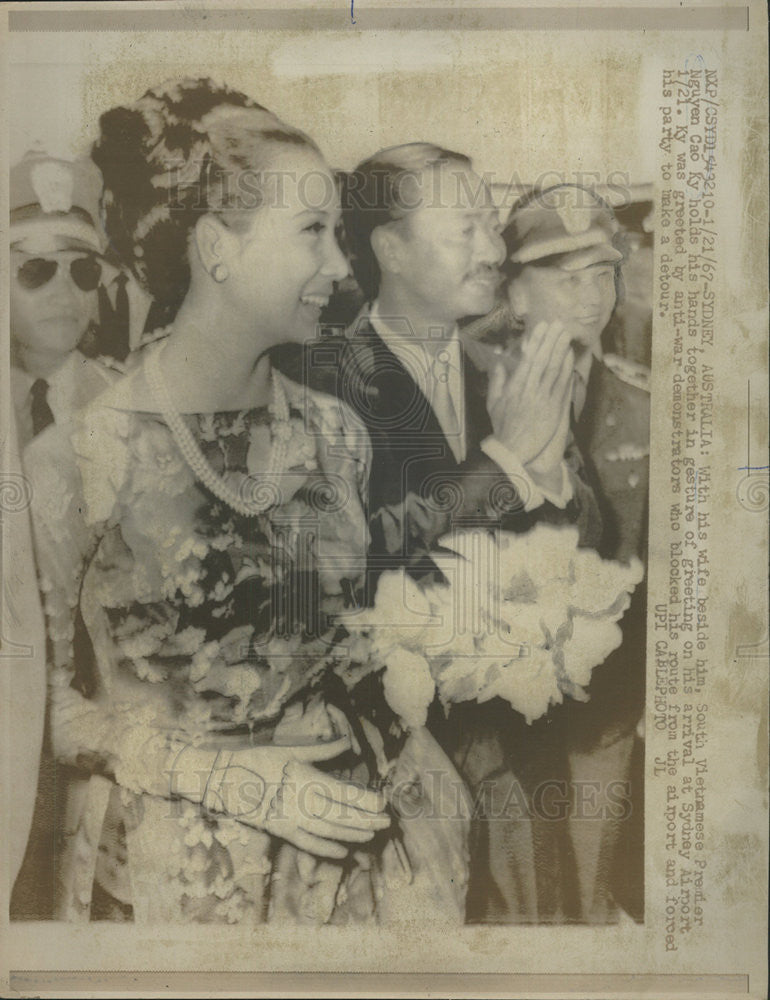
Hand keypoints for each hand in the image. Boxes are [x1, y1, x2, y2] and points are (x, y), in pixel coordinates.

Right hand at [197, 737, 390, 859]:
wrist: (224, 779)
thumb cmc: (259, 759)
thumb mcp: (291, 750)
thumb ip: (323, 750)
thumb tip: (348, 742)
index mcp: (306, 779)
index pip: (343, 792)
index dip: (365, 799)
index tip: (383, 801)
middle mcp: (302, 803)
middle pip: (341, 814)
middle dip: (366, 819)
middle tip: (387, 821)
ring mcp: (291, 820)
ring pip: (328, 831)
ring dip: (352, 834)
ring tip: (371, 834)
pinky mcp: (280, 831)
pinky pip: (307, 843)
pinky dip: (326, 848)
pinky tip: (343, 851)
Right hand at [486, 321, 573, 467]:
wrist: (513, 450)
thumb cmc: (502, 427)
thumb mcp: (493, 403)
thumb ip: (496, 382)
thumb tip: (499, 364)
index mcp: (514, 387)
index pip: (528, 359)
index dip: (537, 342)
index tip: (542, 327)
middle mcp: (530, 390)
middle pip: (543, 361)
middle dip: (551, 341)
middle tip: (559, 325)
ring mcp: (544, 399)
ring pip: (554, 370)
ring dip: (561, 351)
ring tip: (566, 336)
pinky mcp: (554, 409)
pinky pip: (562, 386)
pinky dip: (567, 370)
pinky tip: (570, 358)